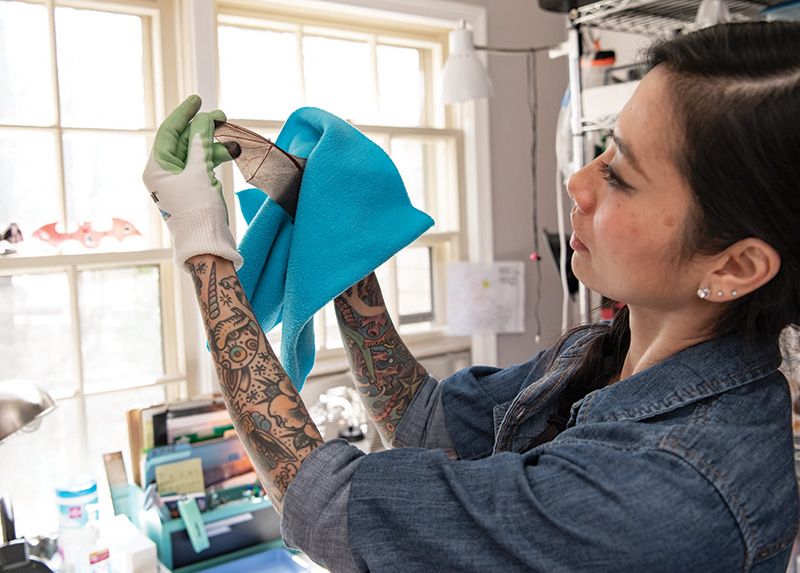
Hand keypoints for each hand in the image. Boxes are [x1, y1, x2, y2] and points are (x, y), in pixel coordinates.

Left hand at [142, 94, 242, 270]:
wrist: (207, 245)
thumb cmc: (198, 211)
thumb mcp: (199, 172)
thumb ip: (201, 144)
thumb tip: (203, 120)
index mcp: (157, 168)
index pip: (169, 132)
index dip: (184, 114)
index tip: (198, 99)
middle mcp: (166, 173)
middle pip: (185, 141)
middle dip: (204, 129)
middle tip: (223, 117)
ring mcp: (181, 182)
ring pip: (198, 154)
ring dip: (215, 146)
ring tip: (234, 144)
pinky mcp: (196, 189)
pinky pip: (204, 166)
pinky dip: (217, 159)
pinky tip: (231, 154)